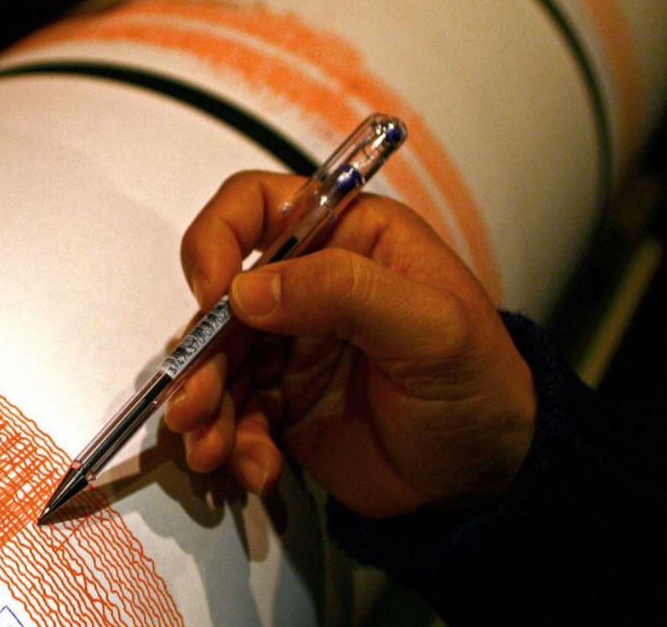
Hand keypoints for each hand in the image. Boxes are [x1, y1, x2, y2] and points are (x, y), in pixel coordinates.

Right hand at [165, 171, 535, 518]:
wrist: (489, 478)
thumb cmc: (482, 386)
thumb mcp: (432, 329)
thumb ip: (346, 292)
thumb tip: (248, 288)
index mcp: (346, 238)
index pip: (255, 206)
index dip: (218, 239)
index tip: (210, 292)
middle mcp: (307, 285)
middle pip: (219, 298)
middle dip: (200, 354)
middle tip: (194, 403)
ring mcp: (288, 344)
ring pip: (215, 360)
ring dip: (204, 406)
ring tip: (212, 449)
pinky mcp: (280, 402)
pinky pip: (233, 414)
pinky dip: (232, 443)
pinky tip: (256, 468)